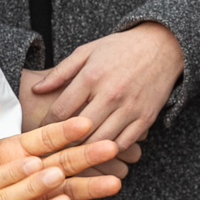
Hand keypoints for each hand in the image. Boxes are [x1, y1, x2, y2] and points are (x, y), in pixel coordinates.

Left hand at [23, 22, 182, 154]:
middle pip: (79, 131)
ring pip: (100, 141)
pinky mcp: (146, 118)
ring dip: (85, 151)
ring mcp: (130, 108)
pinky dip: (109, 150)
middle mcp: (110, 94)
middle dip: (63, 142)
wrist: (163, 46)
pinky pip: (123, 143)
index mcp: (92, 76)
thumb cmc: (121, 48)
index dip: (46, 125)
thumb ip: (61, 72)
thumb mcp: (88, 51)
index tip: (39, 132)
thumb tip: (36, 90)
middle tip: (52, 149)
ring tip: (73, 154)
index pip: (61, 110)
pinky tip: (99, 150)